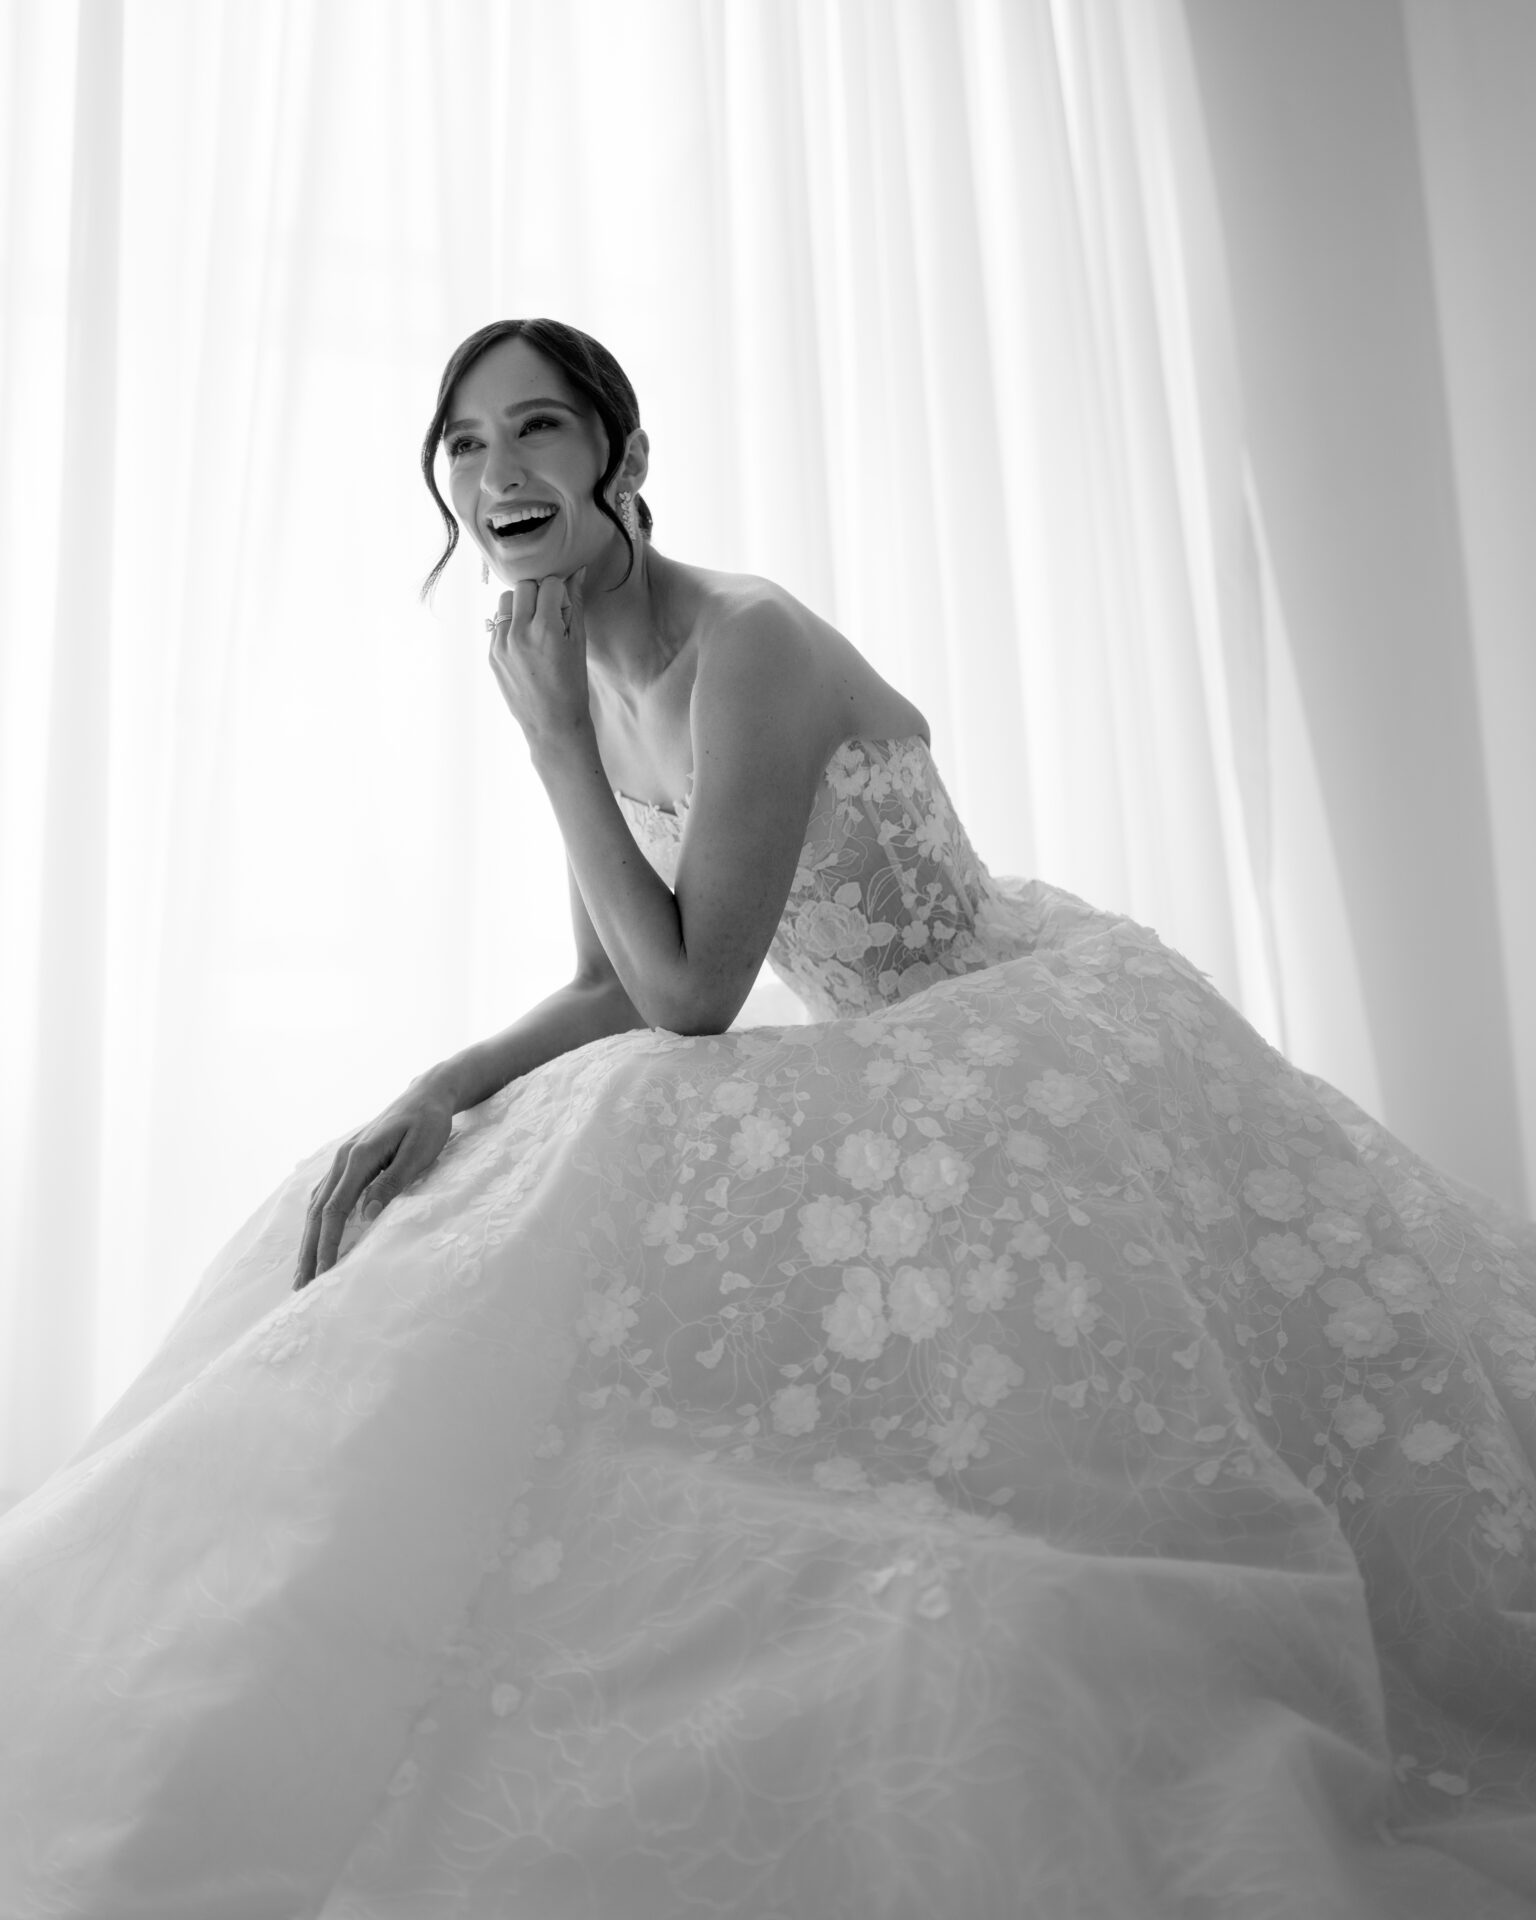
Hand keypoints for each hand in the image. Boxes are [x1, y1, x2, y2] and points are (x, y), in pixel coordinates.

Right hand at [293, 1078, 455, 1287]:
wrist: (426, 1095)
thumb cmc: (429, 1123)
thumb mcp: (419, 1151)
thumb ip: (393, 1182)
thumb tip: (367, 1215)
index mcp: (358, 1157)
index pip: (336, 1210)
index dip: (328, 1244)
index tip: (324, 1273)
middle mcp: (341, 1159)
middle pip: (318, 1212)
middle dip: (309, 1251)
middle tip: (301, 1287)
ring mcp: (340, 1159)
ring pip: (316, 1205)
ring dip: (308, 1240)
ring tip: (302, 1273)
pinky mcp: (346, 1161)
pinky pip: (323, 1196)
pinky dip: (316, 1222)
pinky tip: (312, 1239)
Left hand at [486, 567, 589, 748]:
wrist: (552, 723)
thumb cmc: (572, 685)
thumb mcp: (579, 643)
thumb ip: (575, 603)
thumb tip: (578, 571)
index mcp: (544, 629)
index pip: (549, 584)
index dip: (560, 591)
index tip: (565, 605)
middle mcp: (518, 633)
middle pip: (523, 586)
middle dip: (538, 593)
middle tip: (550, 612)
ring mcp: (501, 644)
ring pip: (505, 601)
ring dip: (521, 605)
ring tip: (535, 626)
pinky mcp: (492, 654)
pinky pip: (498, 623)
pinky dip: (512, 625)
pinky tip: (526, 644)